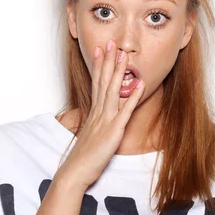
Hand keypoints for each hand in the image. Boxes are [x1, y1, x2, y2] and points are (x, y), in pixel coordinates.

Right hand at [56, 39, 144, 187]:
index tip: (101, 49)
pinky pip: (125, 111)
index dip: (99, 65)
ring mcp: (105, 120)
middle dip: (108, 61)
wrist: (75, 172)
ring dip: (119, 72)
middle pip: (103, 81)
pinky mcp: (113, 131)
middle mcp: (98, 112)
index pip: (96, 83)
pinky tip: (140, 85)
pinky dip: (133, 97)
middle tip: (111, 42)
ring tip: (124, 55)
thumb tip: (100, 115)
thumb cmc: (83, 157)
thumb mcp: (90, 135)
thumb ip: (96, 123)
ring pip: (113, 91)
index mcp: (93, 112)